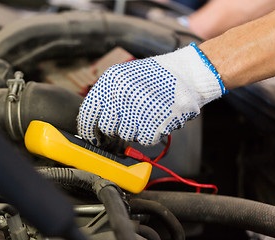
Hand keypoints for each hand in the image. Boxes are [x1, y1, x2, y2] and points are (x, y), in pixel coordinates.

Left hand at [77, 42, 226, 145]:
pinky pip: (144, 139)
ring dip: (134, 130)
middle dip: (113, 129)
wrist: (187, 74)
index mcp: (111, 81)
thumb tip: (92, 122)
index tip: (91, 136)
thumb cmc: (154, 77)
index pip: (87, 113)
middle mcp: (122, 94)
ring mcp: (139, 109)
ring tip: (145, 114)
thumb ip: (105, 97)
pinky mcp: (156, 122)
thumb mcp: (123, 77)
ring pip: (125, 135)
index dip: (87, 129)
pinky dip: (149, 133)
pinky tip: (155, 118)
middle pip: (106, 127)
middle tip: (126, 121)